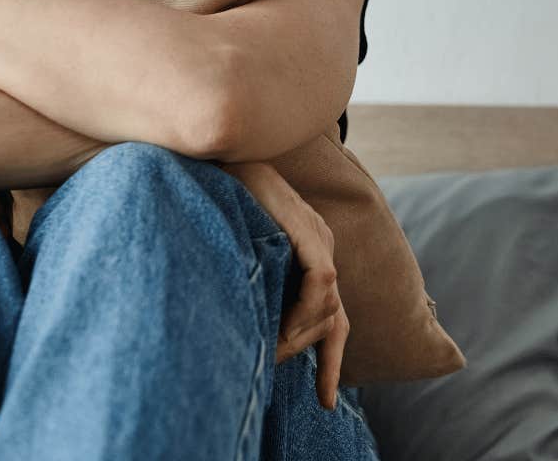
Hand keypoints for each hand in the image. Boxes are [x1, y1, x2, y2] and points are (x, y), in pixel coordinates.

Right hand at [222, 160, 349, 409]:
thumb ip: (251, 283)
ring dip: (305, 335)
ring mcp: (319, 238)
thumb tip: (241, 322)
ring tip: (276, 351)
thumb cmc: (221, 201)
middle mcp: (323, 247)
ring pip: (330, 306)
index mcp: (310, 254)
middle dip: (328, 361)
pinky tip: (285, 327)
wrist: (220, 158)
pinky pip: (321, 283)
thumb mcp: (239, 254)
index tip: (327, 399)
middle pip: (338, 319)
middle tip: (316, 392)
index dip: (332, 360)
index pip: (333, 317)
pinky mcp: (309, 232)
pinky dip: (308, 310)